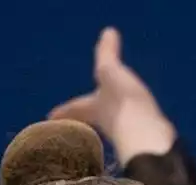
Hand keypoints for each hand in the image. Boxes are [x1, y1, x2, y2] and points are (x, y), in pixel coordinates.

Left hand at [48, 27, 176, 165]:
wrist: (145, 137)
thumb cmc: (121, 104)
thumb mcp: (110, 72)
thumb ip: (107, 55)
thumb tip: (107, 33)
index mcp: (94, 108)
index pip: (75, 107)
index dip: (64, 109)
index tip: (50, 116)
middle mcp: (106, 123)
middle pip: (91, 120)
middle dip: (85, 117)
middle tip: (77, 120)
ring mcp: (124, 133)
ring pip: (112, 126)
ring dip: (110, 122)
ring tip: (109, 120)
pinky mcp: (141, 139)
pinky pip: (133, 129)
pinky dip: (133, 125)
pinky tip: (139, 126)